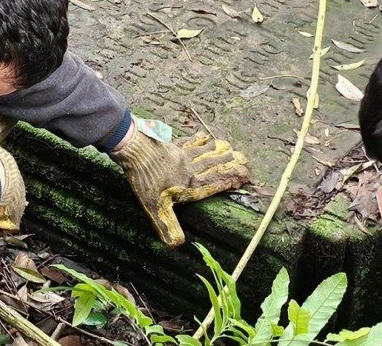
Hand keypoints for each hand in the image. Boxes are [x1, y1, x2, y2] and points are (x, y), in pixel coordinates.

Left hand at [111, 126, 248, 246]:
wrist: (135, 151)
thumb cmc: (146, 181)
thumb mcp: (156, 209)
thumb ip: (169, 226)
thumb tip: (177, 245)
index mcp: (189, 186)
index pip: (215, 184)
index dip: (230, 180)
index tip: (245, 176)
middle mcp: (190, 169)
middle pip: (213, 166)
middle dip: (230, 164)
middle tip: (244, 159)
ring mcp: (182, 155)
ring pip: (205, 153)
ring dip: (218, 151)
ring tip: (230, 147)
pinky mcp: (172, 145)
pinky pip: (189, 142)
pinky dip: (198, 139)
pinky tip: (204, 135)